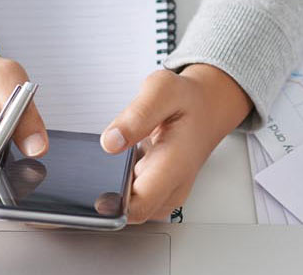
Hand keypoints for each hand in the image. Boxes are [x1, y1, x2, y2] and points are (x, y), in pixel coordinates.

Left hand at [100, 64, 252, 223]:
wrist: (208, 109)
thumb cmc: (188, 101)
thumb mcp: (163, 90)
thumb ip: (137, 115)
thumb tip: (110, 142)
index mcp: (174, 165)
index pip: (138, 206)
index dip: (110, 204)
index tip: (94, 186)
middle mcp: (172, 188)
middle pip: (128, 211)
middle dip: (108, 191)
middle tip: (107, 158)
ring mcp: (167, 195)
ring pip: (128, 209)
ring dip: (115, 188)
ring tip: (121, 156)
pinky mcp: (160, 196)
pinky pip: (133, 201)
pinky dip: (122, 185)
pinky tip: (124, 163)